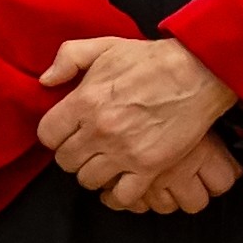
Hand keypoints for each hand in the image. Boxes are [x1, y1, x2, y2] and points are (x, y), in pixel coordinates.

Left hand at [35, 36, 236, 204]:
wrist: (197, 72)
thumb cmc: (150, 60)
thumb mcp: (104, 46)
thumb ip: (68, 58)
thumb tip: (45, 80)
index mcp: (84, 101)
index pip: (48, 135)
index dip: (55, 135)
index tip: (66, 132)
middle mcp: (99, 130)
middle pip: (65, 161)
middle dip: (73, 155)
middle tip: (87, 147)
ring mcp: (124, 151)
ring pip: (88, 180)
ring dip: (93, 173)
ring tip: (104, 162)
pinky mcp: (149, 167)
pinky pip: (121, 196)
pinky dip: (118, 193)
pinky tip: (121, 181)